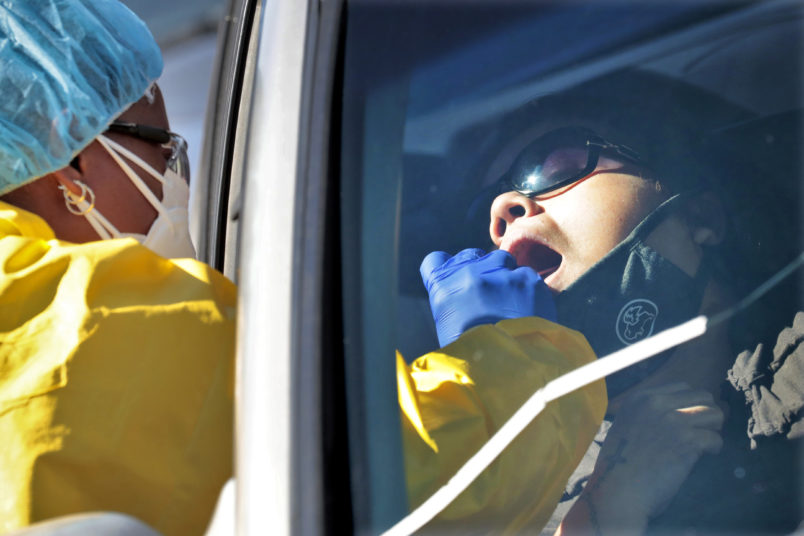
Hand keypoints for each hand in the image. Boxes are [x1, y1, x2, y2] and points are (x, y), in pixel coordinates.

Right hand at [420, 248, 555, 346]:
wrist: (509, 372)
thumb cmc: (473, 357)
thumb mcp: (448, 328)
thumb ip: (454, 302)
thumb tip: (463, 296)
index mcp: (442, 287)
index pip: (435, 260)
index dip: (447, 267)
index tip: (456, 280)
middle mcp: (468, 274)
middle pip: (471, 255)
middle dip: (479, 270)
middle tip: (488, 295)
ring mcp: (499, 274)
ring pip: (502, 260)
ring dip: (504, 275)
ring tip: (511, 303)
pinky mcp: (527, 279)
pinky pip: (526, 274)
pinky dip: (528, 289)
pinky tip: (528, 310)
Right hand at [575, 383, 723, 533]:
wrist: (618, 490)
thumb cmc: (620, 465)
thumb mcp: (626, 426)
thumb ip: (647, 415)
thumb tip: (678, 412)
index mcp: (640, 398)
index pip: (681, 387)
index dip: (690, 404)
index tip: (689, 421)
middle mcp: (656, 403)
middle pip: (702, 396)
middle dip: (706, 414)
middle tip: (701, 432)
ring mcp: (672, 420)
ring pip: (714, 414)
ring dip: (713, 430)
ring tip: (703, 445)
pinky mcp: (687, 441)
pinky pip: (716, 439)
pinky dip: (713, 449)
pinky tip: (703, 457)